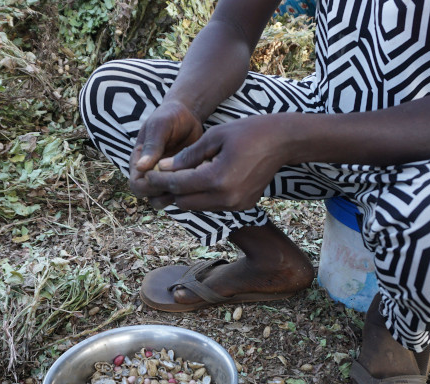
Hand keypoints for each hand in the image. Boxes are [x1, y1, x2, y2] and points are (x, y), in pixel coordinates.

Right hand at [128, 101, 203, 198]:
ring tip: (191, 182)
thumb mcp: (160, 126)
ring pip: (163, 200)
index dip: (148, 187)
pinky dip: (187, 191)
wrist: (187, 117)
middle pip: (149, 197)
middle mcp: (149, 173)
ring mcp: (165, 178)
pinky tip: (199, 180)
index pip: (137, 185)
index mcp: (138, 161)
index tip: (165, 177)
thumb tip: (140, 168)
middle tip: (181, 182)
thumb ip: (152, 145)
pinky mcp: (179, 179)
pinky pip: (180, 194)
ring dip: (175, 196)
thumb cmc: (169, 117)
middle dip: (163, 194)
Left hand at [137, 115, 289, 210]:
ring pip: (198, 206)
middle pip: (184, 202)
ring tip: (178, 176)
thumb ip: (188, 155)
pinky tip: (200, 179)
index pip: (178, 185)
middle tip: (160, 177)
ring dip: (186, 194)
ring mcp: (236, 205)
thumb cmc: (248, 132)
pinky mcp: (242, 206)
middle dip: (170, 190)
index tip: (146, 174)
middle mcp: (226, 198)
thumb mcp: (214, 137)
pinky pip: (213, 205)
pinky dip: (202, 195)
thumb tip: (164, 167)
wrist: (283, 142)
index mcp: (217, 179)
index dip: (159, 180)